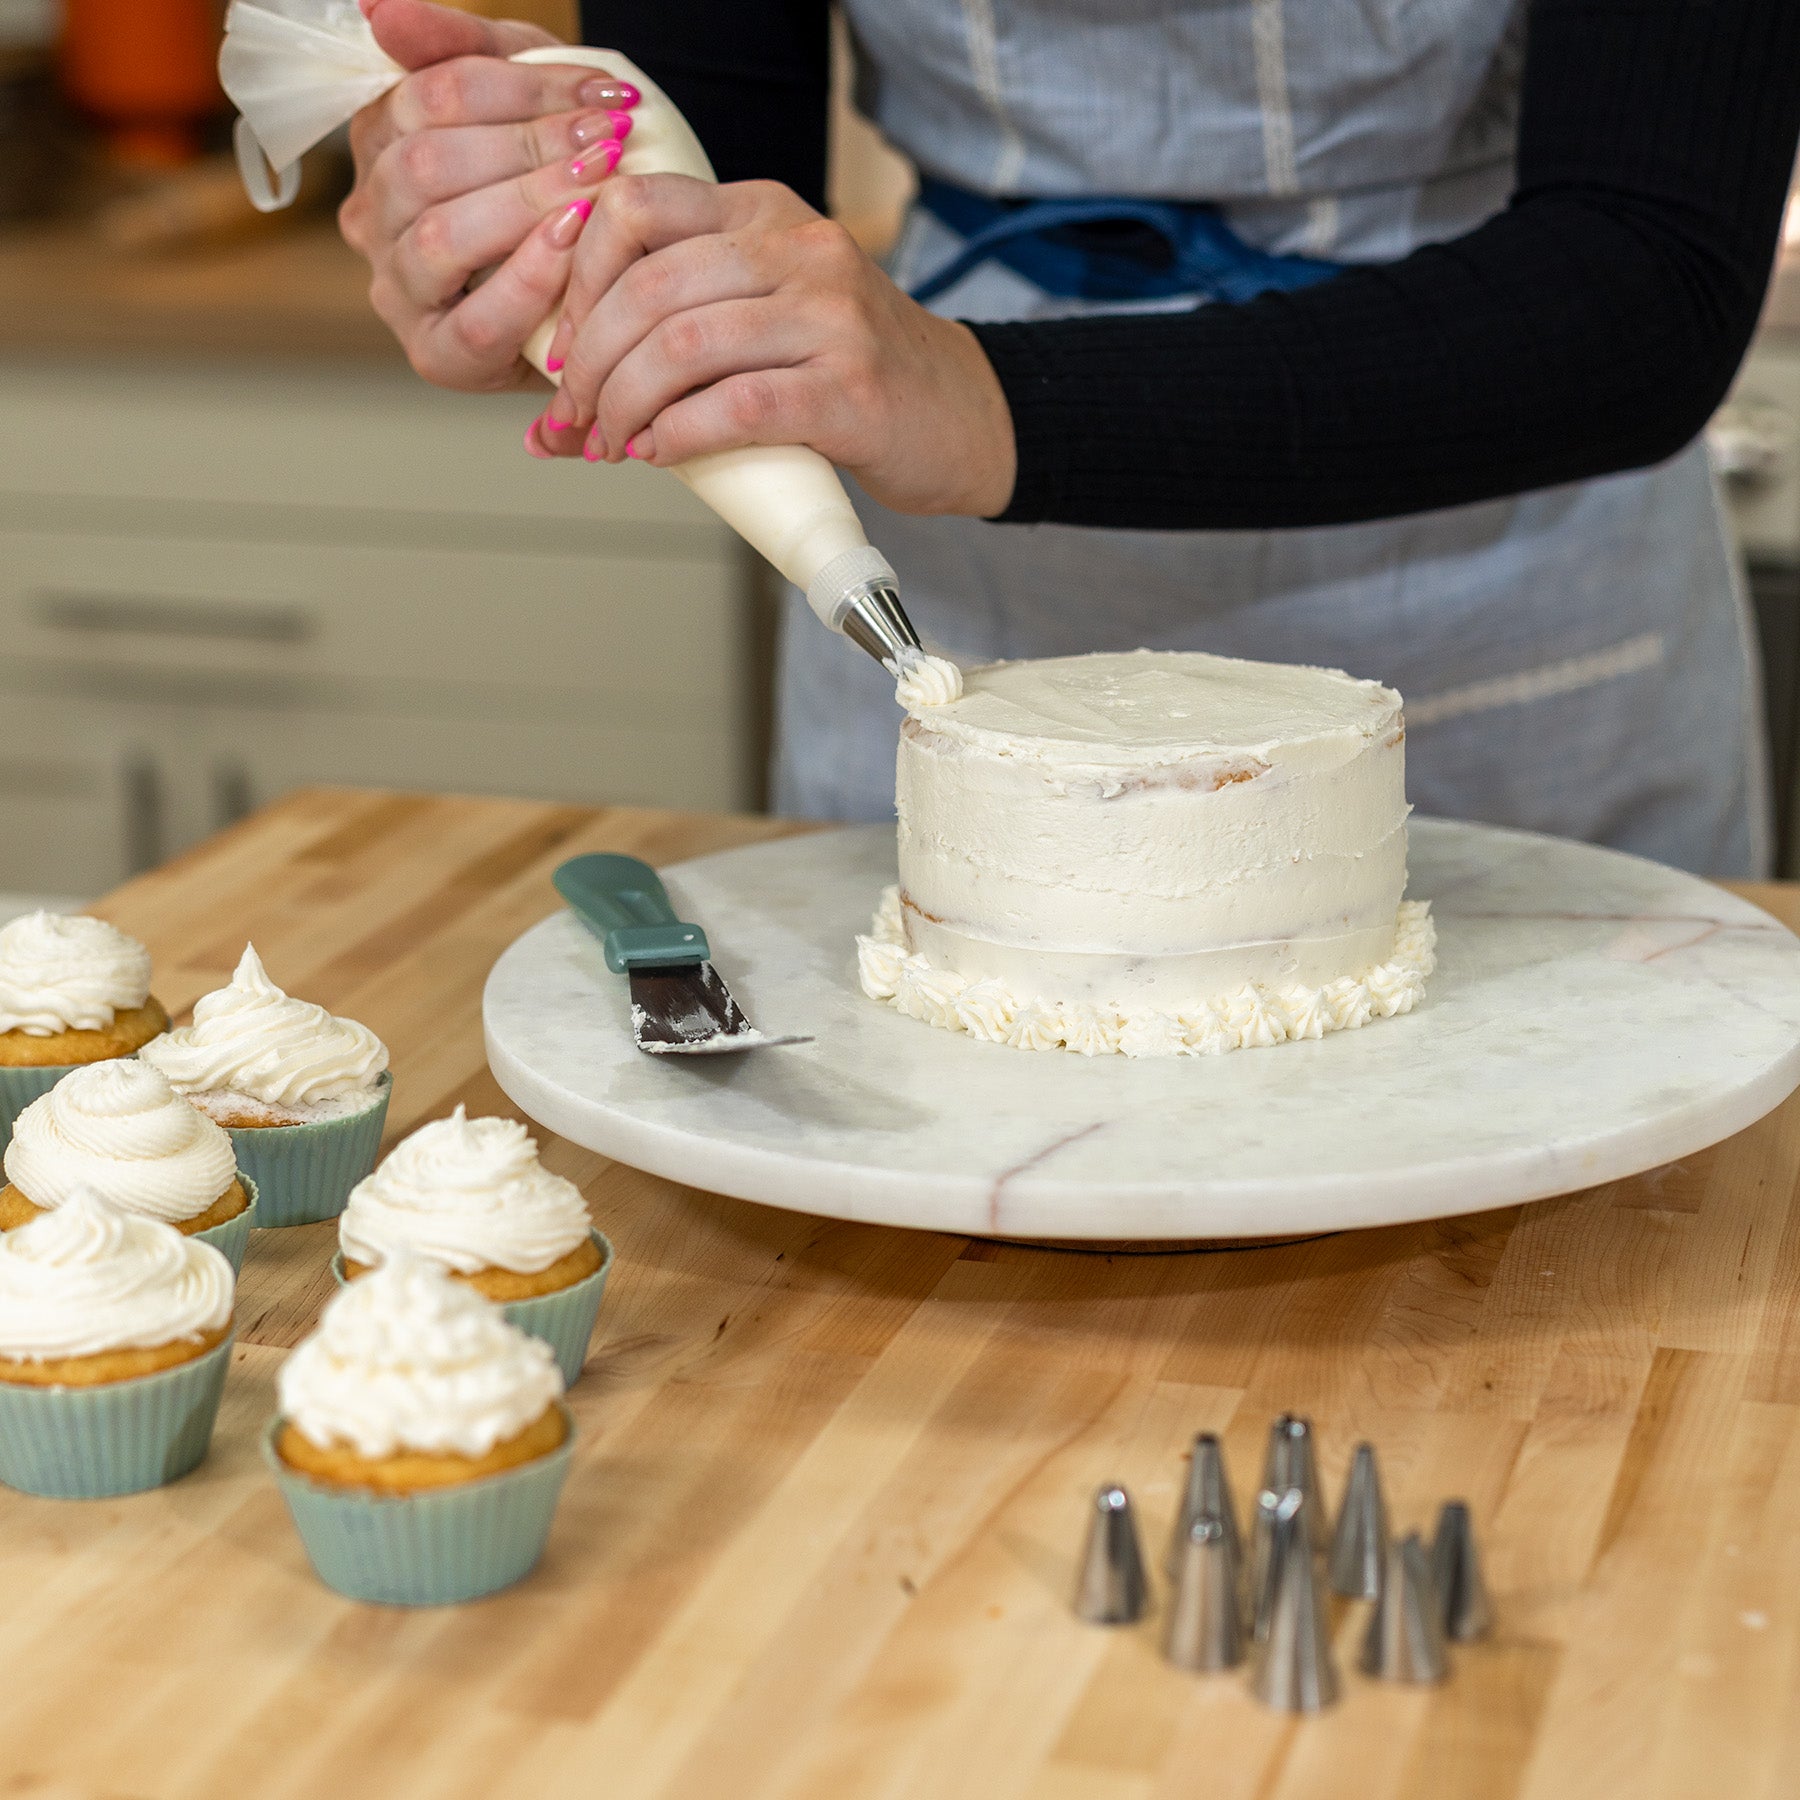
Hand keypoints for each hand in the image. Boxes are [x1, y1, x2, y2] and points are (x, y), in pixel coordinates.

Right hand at [337, 0, 639, 391]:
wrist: (599, 294)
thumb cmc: (558, 191)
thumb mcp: (523, 104)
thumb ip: (461, 51)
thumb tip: (376, 8)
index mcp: (379, 147)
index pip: (423, 97)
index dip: (518, 88)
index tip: (600, 92)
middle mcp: (372, 220)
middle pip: (425, 165)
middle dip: (529, 146)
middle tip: (609, 138)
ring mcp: (398, 293)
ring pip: (439, 237)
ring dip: (528, 205)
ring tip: (599, 184)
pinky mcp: (437, 357)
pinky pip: (475, 319)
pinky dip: (529, 277)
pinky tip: (577, 245)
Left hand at [529, 177, 1016, 517]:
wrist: (964, 417)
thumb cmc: (853, 373)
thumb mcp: (773, 308)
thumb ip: (689, 315)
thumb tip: (564, 381)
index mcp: (766, 212)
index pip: (633, 208)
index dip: (578, 283)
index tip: (565, 349)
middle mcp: (799, 249)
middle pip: (647, 285)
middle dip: (588, 362)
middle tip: (577, 415)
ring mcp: (831, 317)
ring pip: (681, 345)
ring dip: (624, 405)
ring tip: (614, 442)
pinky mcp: (851, 392)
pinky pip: (736, 406)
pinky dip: (679, 436)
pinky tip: (662, 453)